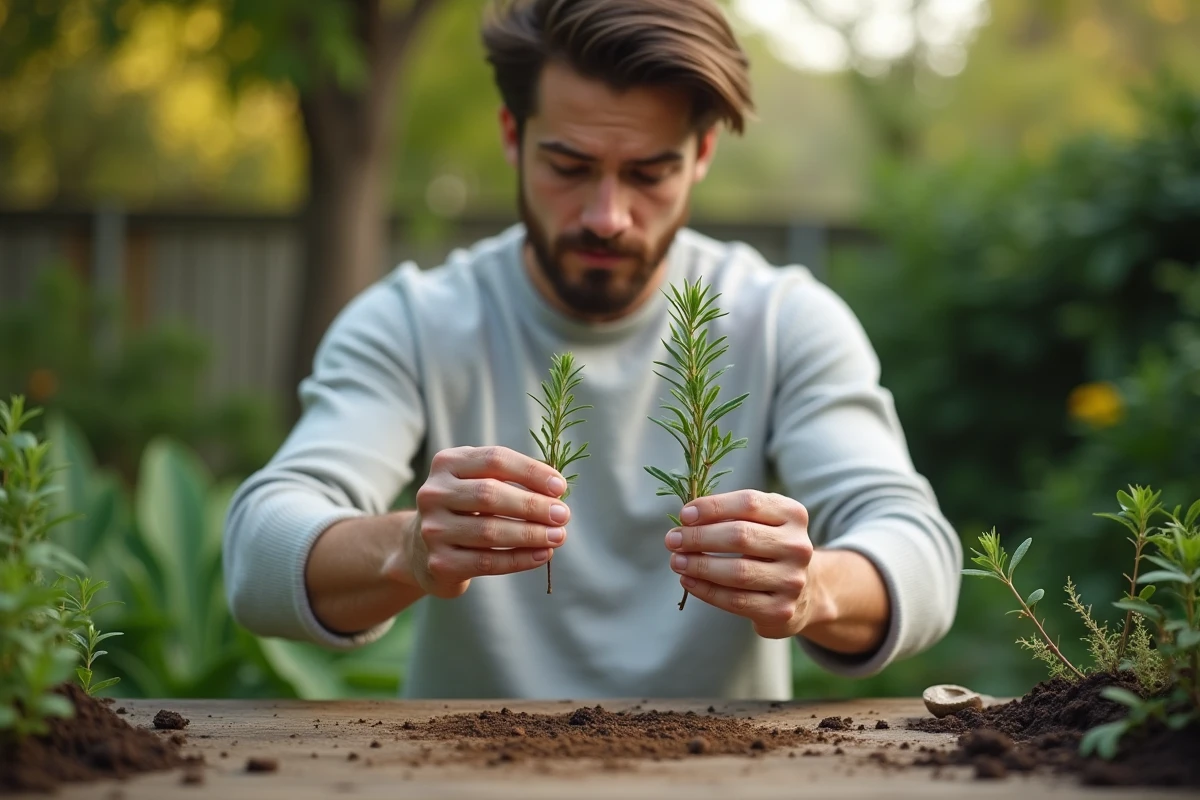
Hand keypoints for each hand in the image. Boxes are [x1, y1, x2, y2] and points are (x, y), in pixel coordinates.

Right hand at [406, 445, 569, 597]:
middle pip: (490, 494)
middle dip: (533, 505)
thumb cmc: (465, 508)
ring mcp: (433, 529)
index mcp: (447, 463)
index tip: (560, 486)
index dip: (530, 471)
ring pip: (490, 531)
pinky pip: (487, 561)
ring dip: (531, 534)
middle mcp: (434, 493)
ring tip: (558, 536)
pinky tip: (542, 554)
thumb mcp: (478, 481)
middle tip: (563, 515)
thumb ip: (511, 479)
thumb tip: (556, 491)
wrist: (420, 549)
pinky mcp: (439, 562)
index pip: (494, 459)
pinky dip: (519, 559)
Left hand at [664, 490, 815, 637]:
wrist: (803, 591)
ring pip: (737, 572)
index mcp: (793, 515)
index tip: (685, 515)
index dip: (712, 507)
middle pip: (740, 536)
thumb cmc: (768, 547)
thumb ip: (730, 514)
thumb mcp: (761, 521)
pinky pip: (735, 600)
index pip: (748, 503)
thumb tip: (687, 519)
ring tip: (676, 561)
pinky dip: (706, 590)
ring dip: (699, 565)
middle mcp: (797, 546)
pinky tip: (688, 580)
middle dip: (699, 537)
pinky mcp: (781, 609)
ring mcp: (792, 580)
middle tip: (673, 539)